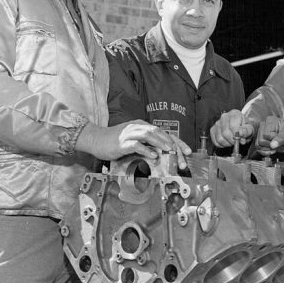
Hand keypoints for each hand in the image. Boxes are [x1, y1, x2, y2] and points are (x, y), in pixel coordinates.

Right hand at [77, 120, 191, 168]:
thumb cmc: (115, 142)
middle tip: (182, 156)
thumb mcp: (133, 141)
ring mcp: (130, 134)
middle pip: (159, 133)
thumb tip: (161, 154)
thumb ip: (146, 145)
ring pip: (149, 135)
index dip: (177, 142)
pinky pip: (136, 145)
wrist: (96, 139)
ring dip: (161, 143)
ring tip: (170, 151)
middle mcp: (138, 127)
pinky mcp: (122, 142)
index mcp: (142, 126)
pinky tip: (153, 156)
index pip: (164, 132)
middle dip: (172, 144)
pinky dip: (146, 150)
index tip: (187, 152)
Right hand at [210, 109, 254, 147]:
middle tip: (237, 142)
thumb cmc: (245, 128)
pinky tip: (227, 142)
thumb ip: (247, 130)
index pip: (233, 126)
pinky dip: (222, 145)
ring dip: (227, 143)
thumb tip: (241, 133)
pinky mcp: (213, 130)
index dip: (237, 136)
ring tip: (232, 142)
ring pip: (220, 138)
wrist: (241, 127)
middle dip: (232, 141)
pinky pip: (215, 141)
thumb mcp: (250, 129)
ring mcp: (217, 123)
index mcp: (234, 114)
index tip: (241, 140)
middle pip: (225, 133)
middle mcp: (224, 116)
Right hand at [255, 116, 283, 154]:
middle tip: (280, 143)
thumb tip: (272, 144)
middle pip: (261, 140)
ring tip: (277, 146)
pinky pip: (258, 148)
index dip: (274, 139)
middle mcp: (264, 125)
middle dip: (271, 145)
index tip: (282, 139)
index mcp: (270, 121)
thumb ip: (281, 139)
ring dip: (268, 149)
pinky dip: (265, 152)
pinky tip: (272, 150)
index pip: (266, 134)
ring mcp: (261, 132)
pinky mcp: (261, 139)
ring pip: (258, 145)